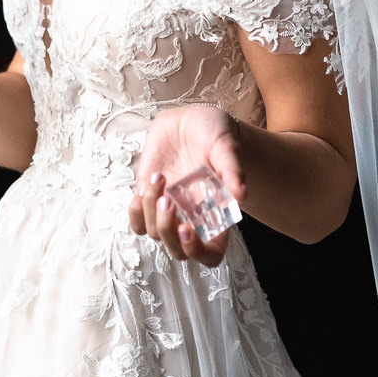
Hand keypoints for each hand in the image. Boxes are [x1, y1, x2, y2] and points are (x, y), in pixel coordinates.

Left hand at [127, 104, 243, 267]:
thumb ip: (232, 170)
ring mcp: (169, 211)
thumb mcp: (226, 147)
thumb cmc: (215, 134)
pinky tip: (149, 182)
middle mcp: (192, 219)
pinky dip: (137, 207)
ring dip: (151, 210)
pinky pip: (136, 219)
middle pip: (177, 251)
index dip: (197, 252)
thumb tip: (241, 195)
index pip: (210, 255)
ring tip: (160, 176)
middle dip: (167, 231)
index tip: (186, 229)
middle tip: (168, 201)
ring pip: (154, 233)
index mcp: (216, 216)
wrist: (191, 120)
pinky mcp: (148, 198)